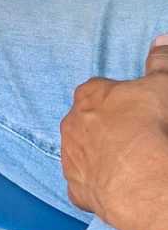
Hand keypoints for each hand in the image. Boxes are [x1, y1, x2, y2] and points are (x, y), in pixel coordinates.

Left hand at [61, 38, 167, 229]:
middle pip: (86, 121)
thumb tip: (160, 39)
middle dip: (104, 126)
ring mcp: (71, 158)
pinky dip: (95, 184)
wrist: (140, 177)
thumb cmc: (150, 124)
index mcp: (89, 96)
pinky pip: (83, 183)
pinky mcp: (76, 189)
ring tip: (127, 161)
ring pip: (81, 151)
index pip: (98, 91)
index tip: (136, 108)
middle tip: (133, 135)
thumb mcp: (162, 84)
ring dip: (98, 153)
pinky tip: (114, 185)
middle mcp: (71, 124)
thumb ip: (159, 61)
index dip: (118, 99)